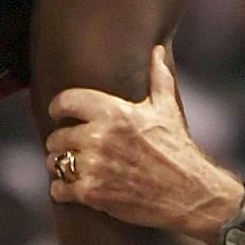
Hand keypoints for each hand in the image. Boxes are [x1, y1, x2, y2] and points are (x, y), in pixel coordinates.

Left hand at [45, 46, 244, 241]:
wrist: (190, 194)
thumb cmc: (177, 150)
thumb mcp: (167, 110)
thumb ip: (158, 78)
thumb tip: (157, 51)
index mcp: (115, 112)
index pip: (66, 101)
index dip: (58, 108)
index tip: (58, 114)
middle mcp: (100, 136)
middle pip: (56, 136)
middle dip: (63, 143)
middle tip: (74, 148)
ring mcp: (95, 166)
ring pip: (55, 162)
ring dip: (62, 166)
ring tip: (75, 168)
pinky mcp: (92, 193)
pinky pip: (59, 188)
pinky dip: (63, 190)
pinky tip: (75, 188)